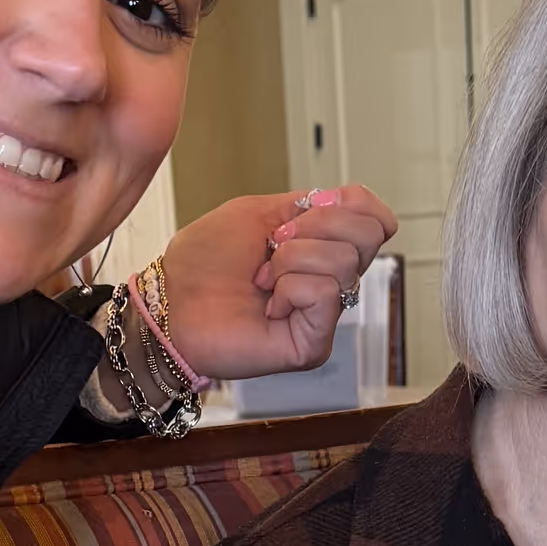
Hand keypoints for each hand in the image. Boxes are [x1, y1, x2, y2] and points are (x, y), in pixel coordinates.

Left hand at [160, 186, 395, 381]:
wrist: (171, 300)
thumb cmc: (204, 260)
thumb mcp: (259, 211)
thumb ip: (310, 203)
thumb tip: (352, 201)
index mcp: (322, 247)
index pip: (375, 218)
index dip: (349, 204)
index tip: (301, 215)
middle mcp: (330, 280)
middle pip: (368, 235)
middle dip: (314, 227)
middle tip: (273, 248)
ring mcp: (325, 314)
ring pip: (344, 262)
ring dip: (291, 260)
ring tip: (262, 280)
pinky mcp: (315, 343)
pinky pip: (325, 293)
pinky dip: (289, 288)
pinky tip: (268, 306)